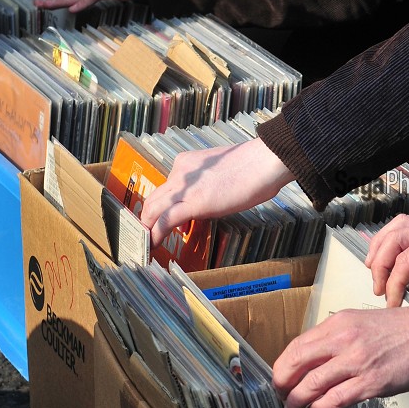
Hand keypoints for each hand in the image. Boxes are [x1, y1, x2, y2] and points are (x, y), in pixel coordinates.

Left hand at [139, 137, 291, 247]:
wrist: (264, 161)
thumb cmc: (254, 167)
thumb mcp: (221, 173)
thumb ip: (208, 185)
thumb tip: (208, 201)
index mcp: (187, 163)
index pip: (165, 188)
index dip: (158, 207)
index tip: (158, 220)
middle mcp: (181, 172)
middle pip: (152, 199)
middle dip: (146, 220)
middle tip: (144, 236)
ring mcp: (185, 186)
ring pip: (153, 210)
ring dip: (146, 230)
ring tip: (145, 245)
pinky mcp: (194, 202)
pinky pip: (165, 221)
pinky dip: (156, 235)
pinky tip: (154, 246)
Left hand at [273, 306, 408, 407]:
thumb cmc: (404, 331)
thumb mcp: (363, 322)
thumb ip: (338, 338)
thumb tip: (316, 359)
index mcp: (340, 323)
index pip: (298, 345)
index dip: (283, 365)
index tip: (281, 376)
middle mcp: (344, 339)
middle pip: (296, 363)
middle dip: (282, 383)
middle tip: (280, 394)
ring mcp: (356, 361)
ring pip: (311, 384)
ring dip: (296, 401)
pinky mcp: (370, 382)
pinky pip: (334, 399)